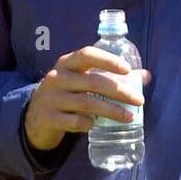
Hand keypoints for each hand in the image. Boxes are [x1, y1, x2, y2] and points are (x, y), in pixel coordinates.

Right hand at [23, 46, 151, 152]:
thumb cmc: (68, 92)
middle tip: (139, 100)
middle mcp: (57, 78)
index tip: (128, 70)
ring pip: (86, 103)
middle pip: (93, 81)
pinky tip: (97, 124)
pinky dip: (88, 123)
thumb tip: (145, 76)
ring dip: (111, 111)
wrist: (35, 116)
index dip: (108, 60)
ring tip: (129, 117)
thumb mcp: (83, 79)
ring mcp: (51, 98)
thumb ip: (112, 76)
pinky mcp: (48, 118)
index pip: (87, 54)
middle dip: (120, 91)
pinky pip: (73, 121)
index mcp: (67, 63)